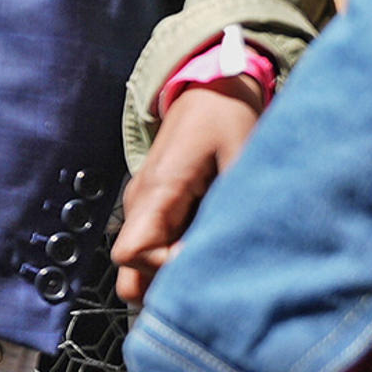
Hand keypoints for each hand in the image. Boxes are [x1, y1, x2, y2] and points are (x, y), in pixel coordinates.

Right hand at [114, 81, 264, 306]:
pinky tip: (207, 238)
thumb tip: (238, 255)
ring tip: (210, 250)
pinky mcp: (154, 210)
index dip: (166, 267)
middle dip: (166, 282)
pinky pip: (154, 249)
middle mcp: (140, 204)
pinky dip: (176, 257)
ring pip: (140, 267)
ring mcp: (143, 208)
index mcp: (157, 191)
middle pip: (129, 273)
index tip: (203, 254)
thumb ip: (233, 208)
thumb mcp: (242, 156)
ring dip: (171, 272)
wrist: (211, 88)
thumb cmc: (227, 116)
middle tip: (208, 264)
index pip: (132, 254)